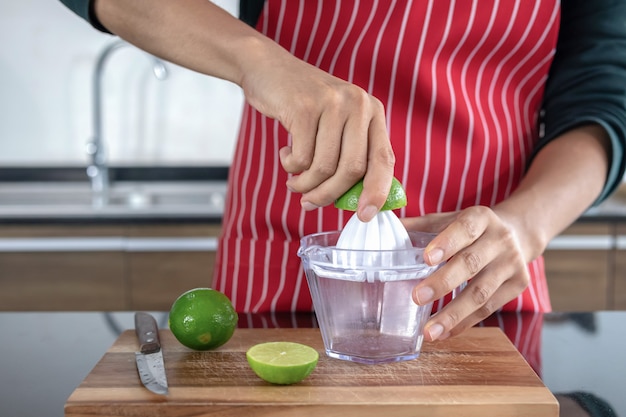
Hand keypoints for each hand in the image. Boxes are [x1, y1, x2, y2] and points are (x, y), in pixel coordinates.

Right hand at [240, 46, 394, 221]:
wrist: (269, 69)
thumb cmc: (304, 106)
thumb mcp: (336, 124)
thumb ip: (350, 155)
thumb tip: (357, 204)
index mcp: (372, 111)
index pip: (383, 159)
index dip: (377, 191)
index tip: (365, 215)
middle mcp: (358, 105)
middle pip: (352, 169)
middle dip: (329, 195)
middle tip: (309, 203)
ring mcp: (332, 103)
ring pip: (324, 167)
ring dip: (305, 184)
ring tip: (294, 180)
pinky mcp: (305, 107)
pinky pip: (301, 157)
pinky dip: (290, 166)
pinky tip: (285, 154)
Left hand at [401, 206, 530, 340]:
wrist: (517, 234)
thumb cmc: (470, 230)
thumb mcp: (448, 220)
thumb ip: (419, 226)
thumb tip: (379, 227)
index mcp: (481, 218)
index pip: (464, 229)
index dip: (447, 243)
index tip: (426, 259)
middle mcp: (500, 239)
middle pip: (471, 263)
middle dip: (443, 283)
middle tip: (417, 298)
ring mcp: (512, 263)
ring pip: (481, 293)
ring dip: (453, 314)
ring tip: (429, 331)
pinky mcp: (518, 285)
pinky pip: (489, 308)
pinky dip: (465, 322)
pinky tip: (445, 332)